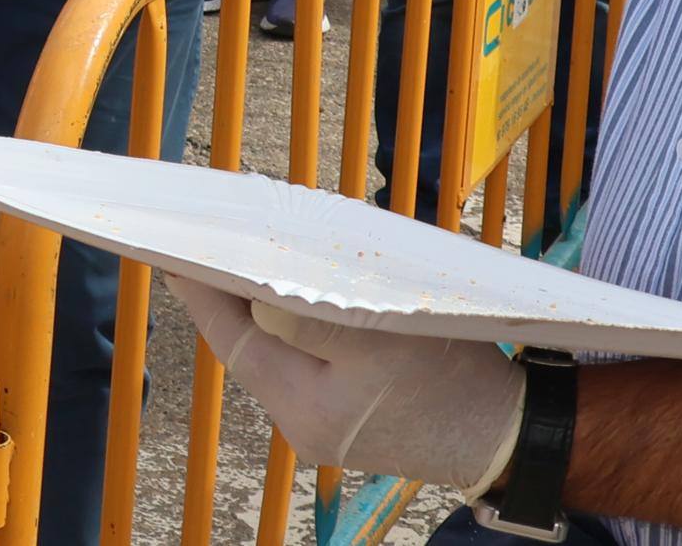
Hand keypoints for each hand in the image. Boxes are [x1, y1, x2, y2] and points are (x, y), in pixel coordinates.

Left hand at [174, 280, 521, 490]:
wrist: (506, 434)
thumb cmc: (455, 378)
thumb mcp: (387, 334)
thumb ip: (317, 314)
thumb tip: (257, 291)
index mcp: (309, 406)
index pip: (234, 339)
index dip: (202, 292)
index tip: (175, 252)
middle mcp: (304, 424)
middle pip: (250, 348)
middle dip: (231, 296)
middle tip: (211, 245)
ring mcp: (321, 428)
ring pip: (275, 354)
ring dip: (263, 311)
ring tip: (251, 261)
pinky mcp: (341, 423)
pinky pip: (301, 366)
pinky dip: (294, 330)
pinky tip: (298, 297)